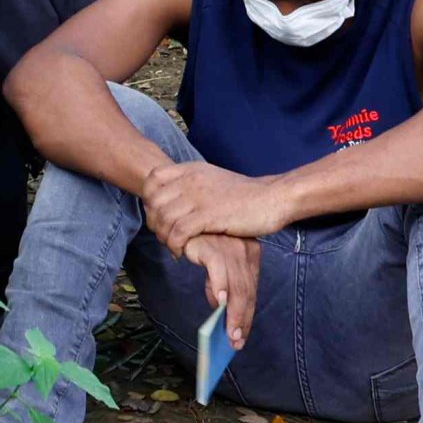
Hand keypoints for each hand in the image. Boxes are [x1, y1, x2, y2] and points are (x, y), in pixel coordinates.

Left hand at [145, 162, 276, 248]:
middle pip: (154, 202)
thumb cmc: (244, 195)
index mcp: (191, 169)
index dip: (149, 198)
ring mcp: (199, 197)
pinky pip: (178, 233)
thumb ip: (192, 185)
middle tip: (165, 236)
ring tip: (174, 247)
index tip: (158, 214)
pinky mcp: (208, 216)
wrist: (272, 198)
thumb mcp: (213, 180)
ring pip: (164, 219)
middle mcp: (191, 180)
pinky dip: (175, 246)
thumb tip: (173, 198)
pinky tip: (182, 253)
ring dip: (165, 238)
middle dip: (155, 223)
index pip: (153, 178)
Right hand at [177, 229, 264, 352]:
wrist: (182, 210)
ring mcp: (230, 248)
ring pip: (237, 286)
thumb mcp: (214, 259)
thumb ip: (220, 280)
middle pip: (247, 291)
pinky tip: (219, 303)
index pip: (250, 290)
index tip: (241, 336)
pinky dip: (220, 287)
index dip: (247, 315)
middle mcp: (245, 250)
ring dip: (234, 313)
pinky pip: (219, 270)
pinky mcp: (213, 246)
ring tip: (229, 333)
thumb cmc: (199, 236)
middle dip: (242, 319)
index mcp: (249, 253)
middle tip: (235, 341)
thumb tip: (218, 303)